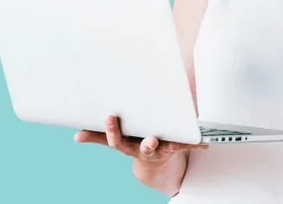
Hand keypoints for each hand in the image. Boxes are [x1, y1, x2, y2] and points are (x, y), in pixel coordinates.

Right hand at [74, 115, 207, 161]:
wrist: (155, 165)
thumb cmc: (135, 144)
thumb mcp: (119, 141)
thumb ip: (99, 137)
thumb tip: (77, 136)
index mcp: (129, 146)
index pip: (118, 140)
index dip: (113, 130)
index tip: (109, 117)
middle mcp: (145, 149)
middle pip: (144, 147)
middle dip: (146, 144)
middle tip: (150, 140)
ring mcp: (162, 150)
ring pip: (167, 147)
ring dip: (175, 144)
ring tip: (184, 139)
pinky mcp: (177, 148)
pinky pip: (187, 146)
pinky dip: (196, 144)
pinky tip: (205, 143)